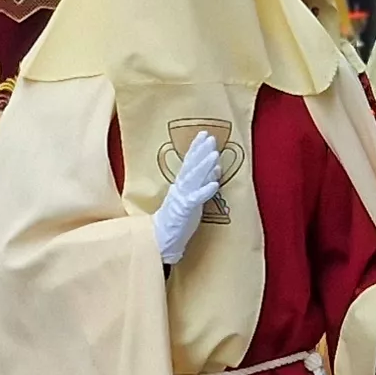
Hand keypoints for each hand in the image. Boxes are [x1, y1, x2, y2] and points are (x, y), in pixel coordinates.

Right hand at [150, 132, 224, 266]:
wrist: (160, 240)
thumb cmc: (177, 220)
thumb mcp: (191, 198)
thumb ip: (202, 183)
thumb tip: (215, 168)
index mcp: (181, 185)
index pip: (189, 163)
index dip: (196, 148)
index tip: (204, 134)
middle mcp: (180, 188)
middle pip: (191, 166)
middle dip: (200, 151)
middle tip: (210, 137)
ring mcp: (181, 198)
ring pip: (193, 179)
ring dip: (204, 166)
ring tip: (214, 154)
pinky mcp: (184, 211)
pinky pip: (195, 199)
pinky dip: (205, 191)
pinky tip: (214, 183)